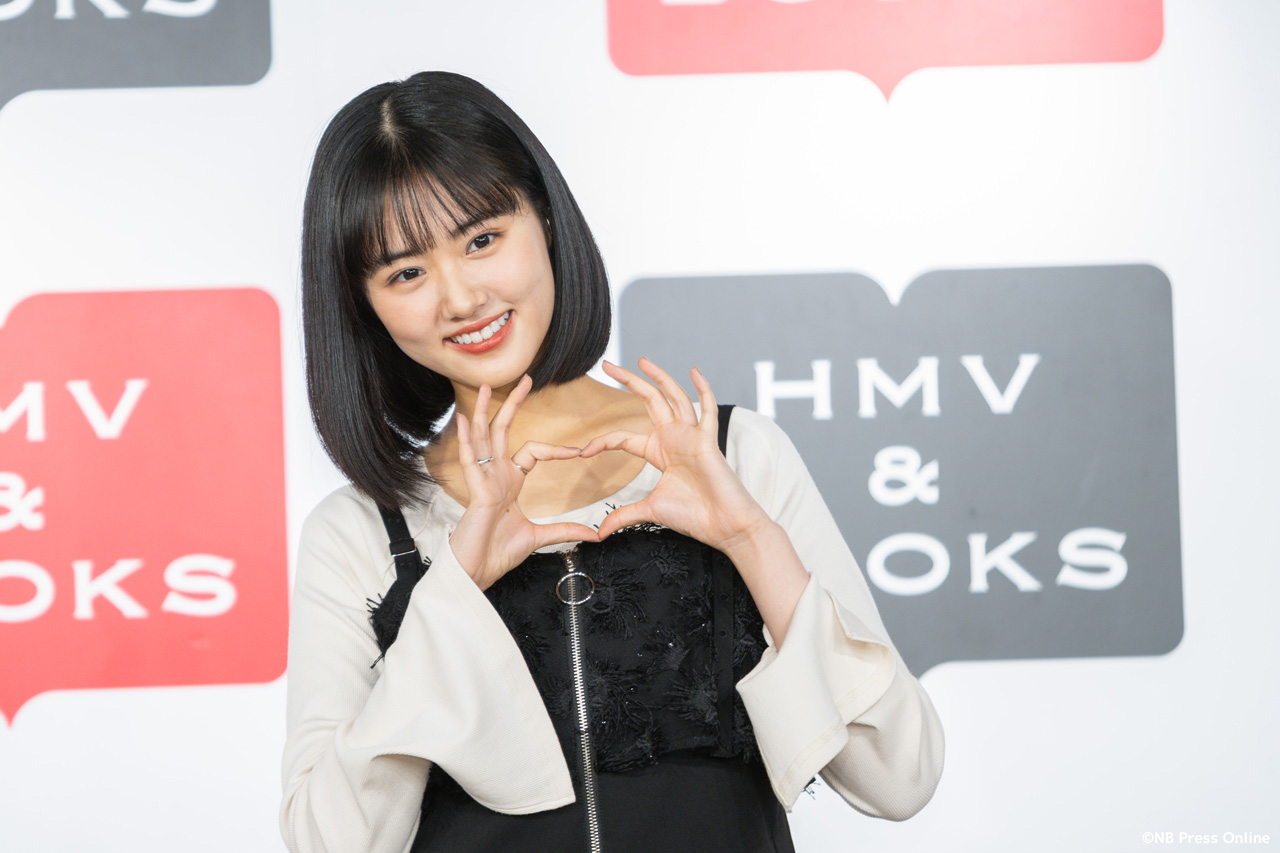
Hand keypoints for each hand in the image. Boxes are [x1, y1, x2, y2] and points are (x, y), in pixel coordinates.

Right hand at [448, 375, 598, 589]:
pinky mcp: (475, 492)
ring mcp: (483, 481)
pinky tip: (465, 418)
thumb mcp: (540, 538)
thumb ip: (565, 531)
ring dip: (484, 411)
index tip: (580, 451)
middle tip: (526, 378)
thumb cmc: (497, 553)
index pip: (532, 452)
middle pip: (502, 431)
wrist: (476, 572)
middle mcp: (495, 476)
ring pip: (483, 438)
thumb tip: (594, 534)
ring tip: (486, 386)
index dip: (556, 449)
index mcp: (509, 483)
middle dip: (513, 404)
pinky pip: (469, 461)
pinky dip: (467, 438)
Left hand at [581, 358, 771, 548]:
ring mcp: (691, 436)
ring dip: (659, 377)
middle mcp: (674, 438)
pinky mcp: (707, 441)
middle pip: (649, 401)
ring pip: (674, 397)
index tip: (583, 451)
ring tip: (641, 360)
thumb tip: (599, 533)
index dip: (603, 441)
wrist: (723, 526)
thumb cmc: (694, 516)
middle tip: (608, 364)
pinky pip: (707, 410)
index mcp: (659, 452)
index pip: (625, 437)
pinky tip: (694, 371)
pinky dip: (703, 389)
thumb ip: (624, 516)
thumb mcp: (650, 511)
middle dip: (629, 381)